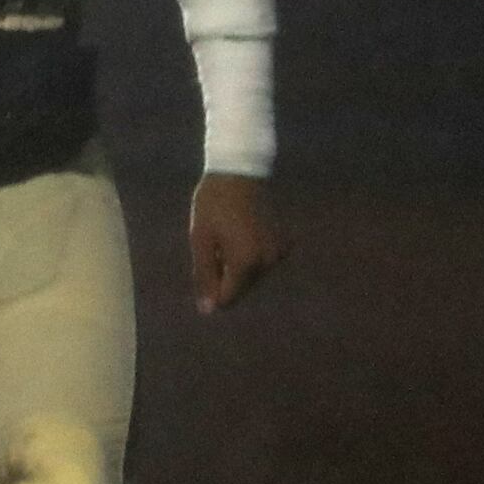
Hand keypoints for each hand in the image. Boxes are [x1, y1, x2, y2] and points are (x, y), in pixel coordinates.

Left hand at [189, 173, 284, 311]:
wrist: (239, 172)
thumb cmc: (213, 204)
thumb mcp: (201, 239)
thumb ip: (204, 275)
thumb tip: (208, 310)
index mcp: (246, 263)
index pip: (228, 297)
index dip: (211, 290)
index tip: (203, 267)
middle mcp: (267, 263)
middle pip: (241, 288)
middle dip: (224, 276)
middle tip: (213, 245)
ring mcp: (278, 253)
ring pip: (252, 276)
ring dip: (236, 267)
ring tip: (225, 237)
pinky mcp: (282, 244)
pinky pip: (262, 262)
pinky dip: (249, 257)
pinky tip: (239, 234)